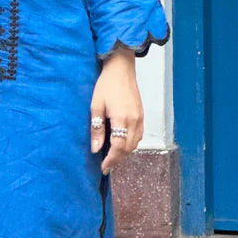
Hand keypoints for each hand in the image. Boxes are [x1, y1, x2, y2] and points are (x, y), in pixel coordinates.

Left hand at [90, 47, 143, 173]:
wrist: (121, 69)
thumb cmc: (106, 85)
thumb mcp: (95, 106)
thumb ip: (97, 129)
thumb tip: (95, 149)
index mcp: (121, 119)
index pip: (118, 147)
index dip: (111, 160)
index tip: (103, 168)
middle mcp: (134, 121)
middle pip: (128, 148)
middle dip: (117, 159)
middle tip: (106, 165)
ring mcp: (140, 118)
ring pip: (135, 143)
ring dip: (125, 152)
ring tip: (112, 156)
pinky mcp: (142, 114)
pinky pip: (139, 135)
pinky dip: (131, 143)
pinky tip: (122, 143)